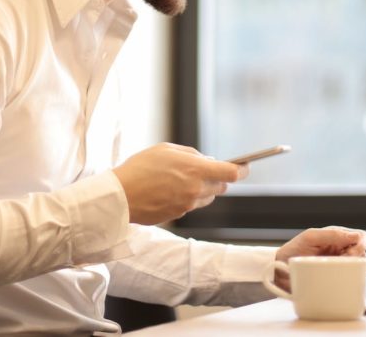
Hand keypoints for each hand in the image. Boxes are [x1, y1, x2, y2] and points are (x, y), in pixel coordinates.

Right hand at [112, 143, 247, 224]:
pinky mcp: (178, 215)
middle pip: (222, 187)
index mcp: (196, 170)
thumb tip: (207, 160)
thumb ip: (191, 155)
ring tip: (180, 179)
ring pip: (206, 197)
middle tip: (204, 169)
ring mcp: (188, 206)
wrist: (120, 196)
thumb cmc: (141, 167)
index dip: (242, 169)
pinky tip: (169, 190)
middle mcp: (196, 190)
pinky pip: (191, 205)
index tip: (245, 166)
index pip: (232, 173)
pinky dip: (187, 198)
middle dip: (218, 178)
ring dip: (202, 189)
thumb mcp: (166, 149)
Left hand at [271, 226, 365, 291]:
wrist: (279, 269)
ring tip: (337, 269)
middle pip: (362, 252)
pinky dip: (349, 279)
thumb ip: (332, 234)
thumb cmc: (293, 250)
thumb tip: (356, 237)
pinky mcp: (336, 277)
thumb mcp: (311, 237)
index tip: (351, 252)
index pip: (360, 236)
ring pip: (358, 266)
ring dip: (353, 268)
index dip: (361, 244)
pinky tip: (339, 279)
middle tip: (343, 261)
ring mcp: (339, 264)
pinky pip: (350, 278)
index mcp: (337, 236)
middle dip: (357, 257)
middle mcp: (340, 249)